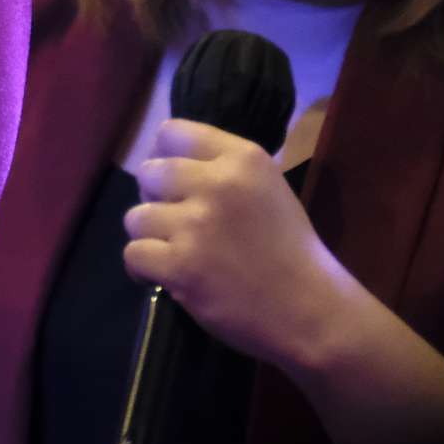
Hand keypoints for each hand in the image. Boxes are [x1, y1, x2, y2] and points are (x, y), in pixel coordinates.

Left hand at [123, 118, 359, 371]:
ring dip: (149, 237)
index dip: (163, 157)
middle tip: (177, 224)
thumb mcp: (267, 189)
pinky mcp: (181, 265)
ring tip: (176, 253)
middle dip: (155, 199)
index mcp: (243, 158)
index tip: (172, 182)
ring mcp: (196, 224)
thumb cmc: (290, 252)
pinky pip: (133, 254)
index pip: (172, 133)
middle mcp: (217, 183)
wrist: (310, 311)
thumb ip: (223, 169)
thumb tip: (166, 161)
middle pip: (148, 173)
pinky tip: (166, 276)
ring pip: (136, 216)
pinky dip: (143, 269)